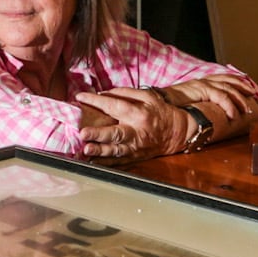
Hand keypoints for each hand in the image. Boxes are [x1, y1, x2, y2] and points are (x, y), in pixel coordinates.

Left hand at [75, 88, 190, 161]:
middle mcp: (136, 132)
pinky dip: (105, 163)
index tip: (80, 97)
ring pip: (115, 151)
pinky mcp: (135, 157)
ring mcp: (135, 147)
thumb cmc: (159, 111)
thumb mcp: (147, 96)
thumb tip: (103, 94)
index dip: (96, 101)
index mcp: (139, 114)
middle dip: (99, 134)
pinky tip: (92, 161)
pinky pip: (118, 162)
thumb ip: (125, 93)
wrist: (177, 131)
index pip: (114, 106)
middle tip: (83, 133)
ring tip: (86, 150)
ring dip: (100, 151)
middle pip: (115, 133)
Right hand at [159, 75, 257, 127]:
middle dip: (244, 87)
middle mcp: (204, 80)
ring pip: (229, 89)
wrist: (159, 103)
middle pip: (230, 80)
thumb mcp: (189, 104)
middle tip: (254, 96)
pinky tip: (233, 115)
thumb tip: (208, 115)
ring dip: (239, 100)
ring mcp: (203, 83)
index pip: (224, 77)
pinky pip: (221, 97)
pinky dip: (230, 106)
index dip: (238, 81)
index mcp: (202, 82)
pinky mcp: (201, 89)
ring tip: (246, 110)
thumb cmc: (171, 106)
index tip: (249, 88)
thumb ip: (200, 105)